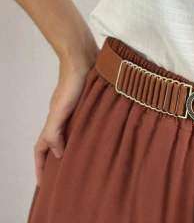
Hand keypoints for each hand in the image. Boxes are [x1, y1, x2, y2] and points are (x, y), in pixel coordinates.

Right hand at [33, 50, 98, 187]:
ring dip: (77, 147)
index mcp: (54, 120)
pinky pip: (88, 122)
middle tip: (68, 178)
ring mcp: (77, 109)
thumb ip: (55, 132)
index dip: (40, 167)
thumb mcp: (61, 109)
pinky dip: (92, 132)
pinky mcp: (91, 102)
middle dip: (58, 161)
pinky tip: (103, 137)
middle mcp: (64, 116)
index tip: (44, 185)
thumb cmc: (72, 83)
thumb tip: (59, 155)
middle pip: (56, 143)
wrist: (84, 57)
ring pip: (73, 133)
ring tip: (87, 163)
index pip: (42, 148)